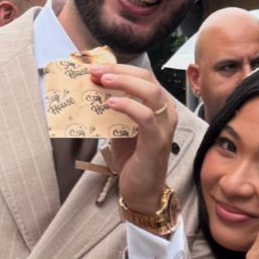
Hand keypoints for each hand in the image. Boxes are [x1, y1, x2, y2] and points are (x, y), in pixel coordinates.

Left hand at [91, 63, 175, 214]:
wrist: (141, 190)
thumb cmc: (133, 159)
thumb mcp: (120, 127)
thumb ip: (113, 109)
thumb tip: (93, 87)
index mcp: (158, 107)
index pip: (143, 77)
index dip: (119, 68)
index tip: (96, 67)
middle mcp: (166, 113)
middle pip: (147, 79)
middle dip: (119, 71)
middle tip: (96, 71)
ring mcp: (164, 127)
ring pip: (150, 93)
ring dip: (124, 83)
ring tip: (103, 81)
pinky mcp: (157, 142)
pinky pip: (145, 117)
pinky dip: (128, 106)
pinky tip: (110, 104)